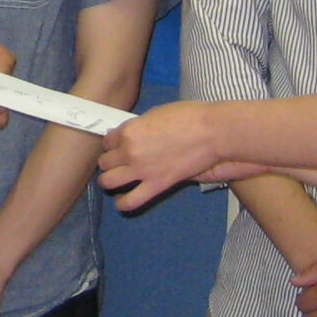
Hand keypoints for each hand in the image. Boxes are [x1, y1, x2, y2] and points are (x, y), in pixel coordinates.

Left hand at [97, 102, 224, 207]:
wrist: (212, 131)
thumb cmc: (188, 117)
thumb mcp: (155, 114)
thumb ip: (137, 127)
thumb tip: (127, 135)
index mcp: (129, 131)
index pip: (107, 140)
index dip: (112, 142)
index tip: (118, 144)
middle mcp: (130, 152)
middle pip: (104, 161)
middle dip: (109, 160)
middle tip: (118, 161)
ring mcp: (142, 171)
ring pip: (108, 181)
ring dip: (109, 180)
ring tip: (116, 178)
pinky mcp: (157, 185)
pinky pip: (130, 201)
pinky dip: (122, 203)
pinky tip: (122, 199)